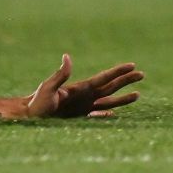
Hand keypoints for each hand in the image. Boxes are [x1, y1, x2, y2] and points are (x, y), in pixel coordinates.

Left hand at [24, 54, 143, 119]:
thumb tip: (67, 56)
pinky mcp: (79, 116)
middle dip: (126, 81)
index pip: (104, 78)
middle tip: (142, 74)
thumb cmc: (38, 102)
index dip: (118, 72)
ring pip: (108, 102)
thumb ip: (60, 74)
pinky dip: (108, 115)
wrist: (30, 115)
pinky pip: (98, 116)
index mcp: (81, 88)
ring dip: (122, 98)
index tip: (132, 66)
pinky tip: (115, 115)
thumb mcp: (48, 87)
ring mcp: (84, 106)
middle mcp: (85, 96)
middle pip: (111, 87)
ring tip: (137, 94)